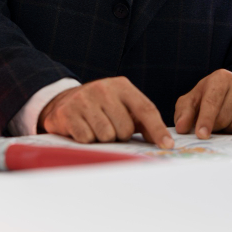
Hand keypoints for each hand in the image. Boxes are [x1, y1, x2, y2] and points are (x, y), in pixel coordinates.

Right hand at [38, 77, 173, 148]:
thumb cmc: (101, 107)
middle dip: (120, 135)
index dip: (157, 129)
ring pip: (106, 135)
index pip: (145, 109)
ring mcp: (84, 99)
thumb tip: (163, 141)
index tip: (167, 145)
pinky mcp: (67, 112)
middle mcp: (103, 89)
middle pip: (125, 129)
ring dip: (103, 139)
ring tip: (96, 128)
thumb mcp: (123, 106)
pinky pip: (87, 139)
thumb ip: (143, 121)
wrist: (63, 100)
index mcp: (122, 86)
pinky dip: (87, 140)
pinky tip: (83, 128)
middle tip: (110, 126)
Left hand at [174, 69, 231, 138]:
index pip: (212, 102)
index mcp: (220, 78)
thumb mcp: (194, 100)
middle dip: (216, 127)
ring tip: (226, 122)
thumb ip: (184, 112)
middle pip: (225, 117)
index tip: (201, 135)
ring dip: (228, 130)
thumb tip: (182, 128)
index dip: (205, 120)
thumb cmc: (210, 96)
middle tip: (213, 126)